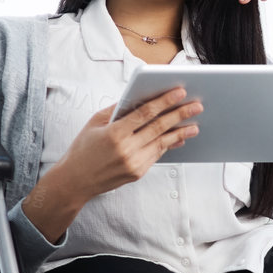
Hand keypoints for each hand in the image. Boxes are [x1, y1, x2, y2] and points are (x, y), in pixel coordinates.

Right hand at [21, 87, 202, 241]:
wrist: (76, 181)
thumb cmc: (83, 149)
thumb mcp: (95, 123)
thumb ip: (117, 110)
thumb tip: (138, 97)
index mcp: (114, 133)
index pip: (145, 113)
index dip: (164, 101)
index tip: (179, 92)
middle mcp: (126, 149)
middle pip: (158, 127)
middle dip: (180, 115)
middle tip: (196, 106)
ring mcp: (133, 163)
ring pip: (162, 143)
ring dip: (180, 132)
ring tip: (195, 124)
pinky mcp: (138, 173)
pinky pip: (157, 155)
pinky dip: (168, 145)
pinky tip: (179, 137)